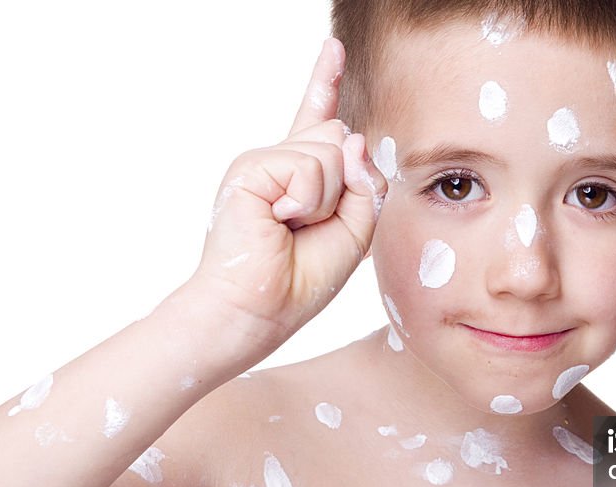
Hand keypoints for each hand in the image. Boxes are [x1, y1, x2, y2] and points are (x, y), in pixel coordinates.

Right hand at [190, 38, 385, 356]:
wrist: (259, 309)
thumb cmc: (302, 279)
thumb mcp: (355, 230)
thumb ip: (365, 183)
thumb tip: (352, 133)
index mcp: (303, 176)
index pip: (319, 121)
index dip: (325, 82)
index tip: (333, 47)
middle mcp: (282, 162)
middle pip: (343, 139)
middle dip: (347, 188)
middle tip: (312, 226)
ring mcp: (264, 161)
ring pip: (333, 151)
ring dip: (328, 200)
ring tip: (294, 226)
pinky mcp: (251, 167)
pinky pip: (309, 167)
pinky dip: (308, 200)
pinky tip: (281, 220)